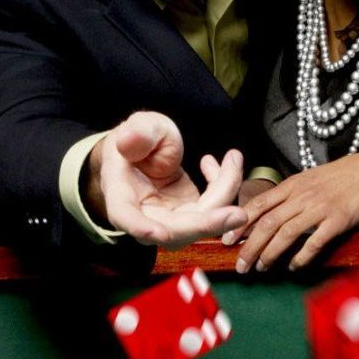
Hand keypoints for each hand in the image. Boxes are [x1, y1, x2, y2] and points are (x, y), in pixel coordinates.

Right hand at [91, 111, 246, 246]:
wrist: (147, 150)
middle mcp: (143, 215)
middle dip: (206, 225)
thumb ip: (139, 133)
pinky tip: (224, 162)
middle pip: (174, 230)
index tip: (159, 233)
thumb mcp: (140, 126)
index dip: (140, 226)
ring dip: (225, 193)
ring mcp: (168, 220)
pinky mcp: (189, 215)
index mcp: (120, 192)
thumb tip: (128, 139)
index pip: (125, 216)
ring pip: (200, 221)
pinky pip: (214, 209)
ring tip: (233, 157)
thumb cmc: (139, 138)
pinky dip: (226, 186)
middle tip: (238, 214)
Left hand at [229, 153, 358, 271]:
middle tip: (241, 265)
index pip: (258, 204)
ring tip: (261, 268)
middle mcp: (301, 196)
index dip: (240, 224)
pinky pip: (314, 242)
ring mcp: (319, 208)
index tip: (227, 240)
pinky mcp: (337, 221)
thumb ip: (290, 194)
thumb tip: (269, 211)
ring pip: (286, 233)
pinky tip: (293, 267)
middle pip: (267, 223)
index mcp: (293, 184)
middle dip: (250, 246)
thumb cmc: (342, 177)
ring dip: (270, 254)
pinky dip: (301, 256)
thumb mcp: (310, 178)